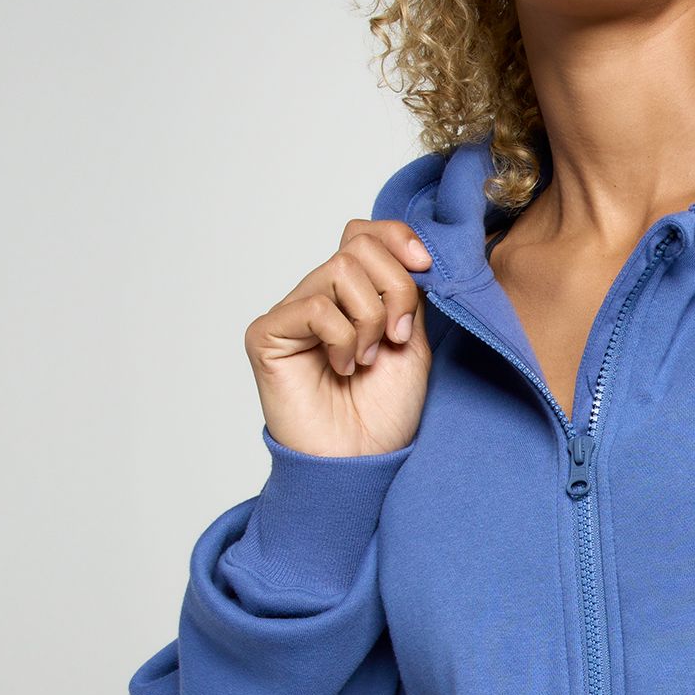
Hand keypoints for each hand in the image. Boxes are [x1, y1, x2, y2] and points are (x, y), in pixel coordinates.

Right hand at [244, 217, 433, 458]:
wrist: (362, 460)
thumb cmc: (385, 412)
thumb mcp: (414, 341)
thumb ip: (408, 292)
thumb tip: (415, 249)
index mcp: (353, 296)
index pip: (365, 234)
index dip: (399, 239)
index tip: (427, 268)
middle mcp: (319, 297)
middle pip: (358, 246)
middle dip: (395, 288)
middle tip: (397, 337)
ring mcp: (291, 313)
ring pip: (341, 270)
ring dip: (370, 319)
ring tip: (367, 359)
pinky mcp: (267, 333)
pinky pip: (316, 306)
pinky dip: (343, 338)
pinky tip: (342, 368)